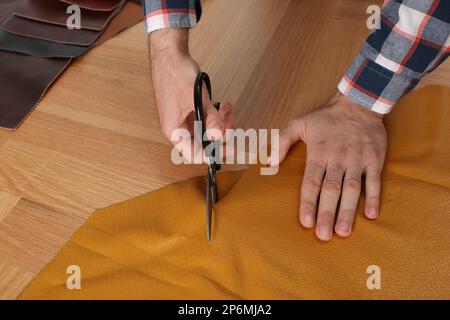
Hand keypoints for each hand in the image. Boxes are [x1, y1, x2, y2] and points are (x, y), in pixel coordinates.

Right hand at [149, 29, 234, 159]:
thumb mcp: (196, 98)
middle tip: (232, 125)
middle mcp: (178, 128)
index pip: (194, 154)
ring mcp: (183, 120)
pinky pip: (206, 120)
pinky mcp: (189, 112)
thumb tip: (219, 136)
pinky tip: (222, 106)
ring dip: (221, 123)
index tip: (230, 150)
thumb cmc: (175, 74)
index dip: (213, 155)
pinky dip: (216, 115)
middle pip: (204, 143)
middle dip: (221, 135)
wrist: (169, 55)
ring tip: (227, 110)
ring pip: (207, 131)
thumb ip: (210, 119)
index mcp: (174, 130)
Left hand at [272, 93, 387, 240]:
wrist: (358, 103)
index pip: (311, 183)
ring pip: (352, 190)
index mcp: (319, 153)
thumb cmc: (326, 117)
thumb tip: (269, 162)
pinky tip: (371, 215)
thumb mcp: (299, 123)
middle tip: (323, 236)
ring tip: (343, 232)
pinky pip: (375, 182)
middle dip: (326, 214)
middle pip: (331, 190)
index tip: (306, 222)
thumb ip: (282, 141)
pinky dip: (374, 198)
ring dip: (347, 211)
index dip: (308, 203)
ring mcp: (357, 160)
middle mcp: (338, 159)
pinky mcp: (374, 160)